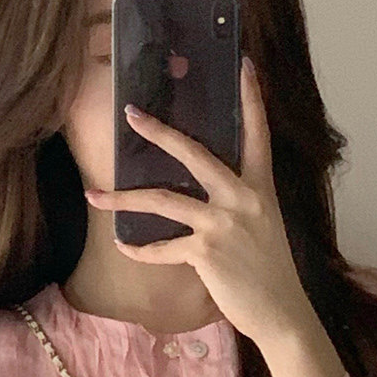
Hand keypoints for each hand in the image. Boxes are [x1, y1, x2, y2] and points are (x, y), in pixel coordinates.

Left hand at [83, 58, 317, 349]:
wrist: (281, 312)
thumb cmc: (270, 271)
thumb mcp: (263, 225)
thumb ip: (240, 202)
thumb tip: (208, 191)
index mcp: (260, 186)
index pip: (257, 133)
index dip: (251, 97)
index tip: (244, 64)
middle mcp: (242, 197)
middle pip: (194, 154)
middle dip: (159, 132)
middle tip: (131, 114)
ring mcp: (222, 223)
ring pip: (163, 200)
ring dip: (123, 199)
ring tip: (95, 195)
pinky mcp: (205, 252)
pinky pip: (162, 247)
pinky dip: (140, 249)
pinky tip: (124, 245)